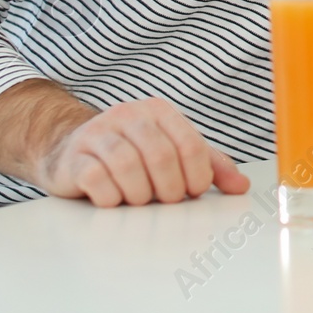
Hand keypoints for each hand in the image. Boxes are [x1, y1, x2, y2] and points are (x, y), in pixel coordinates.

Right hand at [36, 96, 249, 206]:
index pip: (190, 143)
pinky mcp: (74, 157)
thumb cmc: (132, 154)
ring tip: (141, 201)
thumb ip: (208, 165)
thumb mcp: (173, 153)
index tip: (195, 192)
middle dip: (170, 188)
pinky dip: (110, 196)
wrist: (72, 150)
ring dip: (140, 194)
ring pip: (127, 165)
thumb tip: (240, 186)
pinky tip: (114, 200)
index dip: (198, 174)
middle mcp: (127, 115)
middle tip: (168, 200)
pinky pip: (95, 177)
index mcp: (158, 111)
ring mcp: (97, 134)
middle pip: (161, 155)